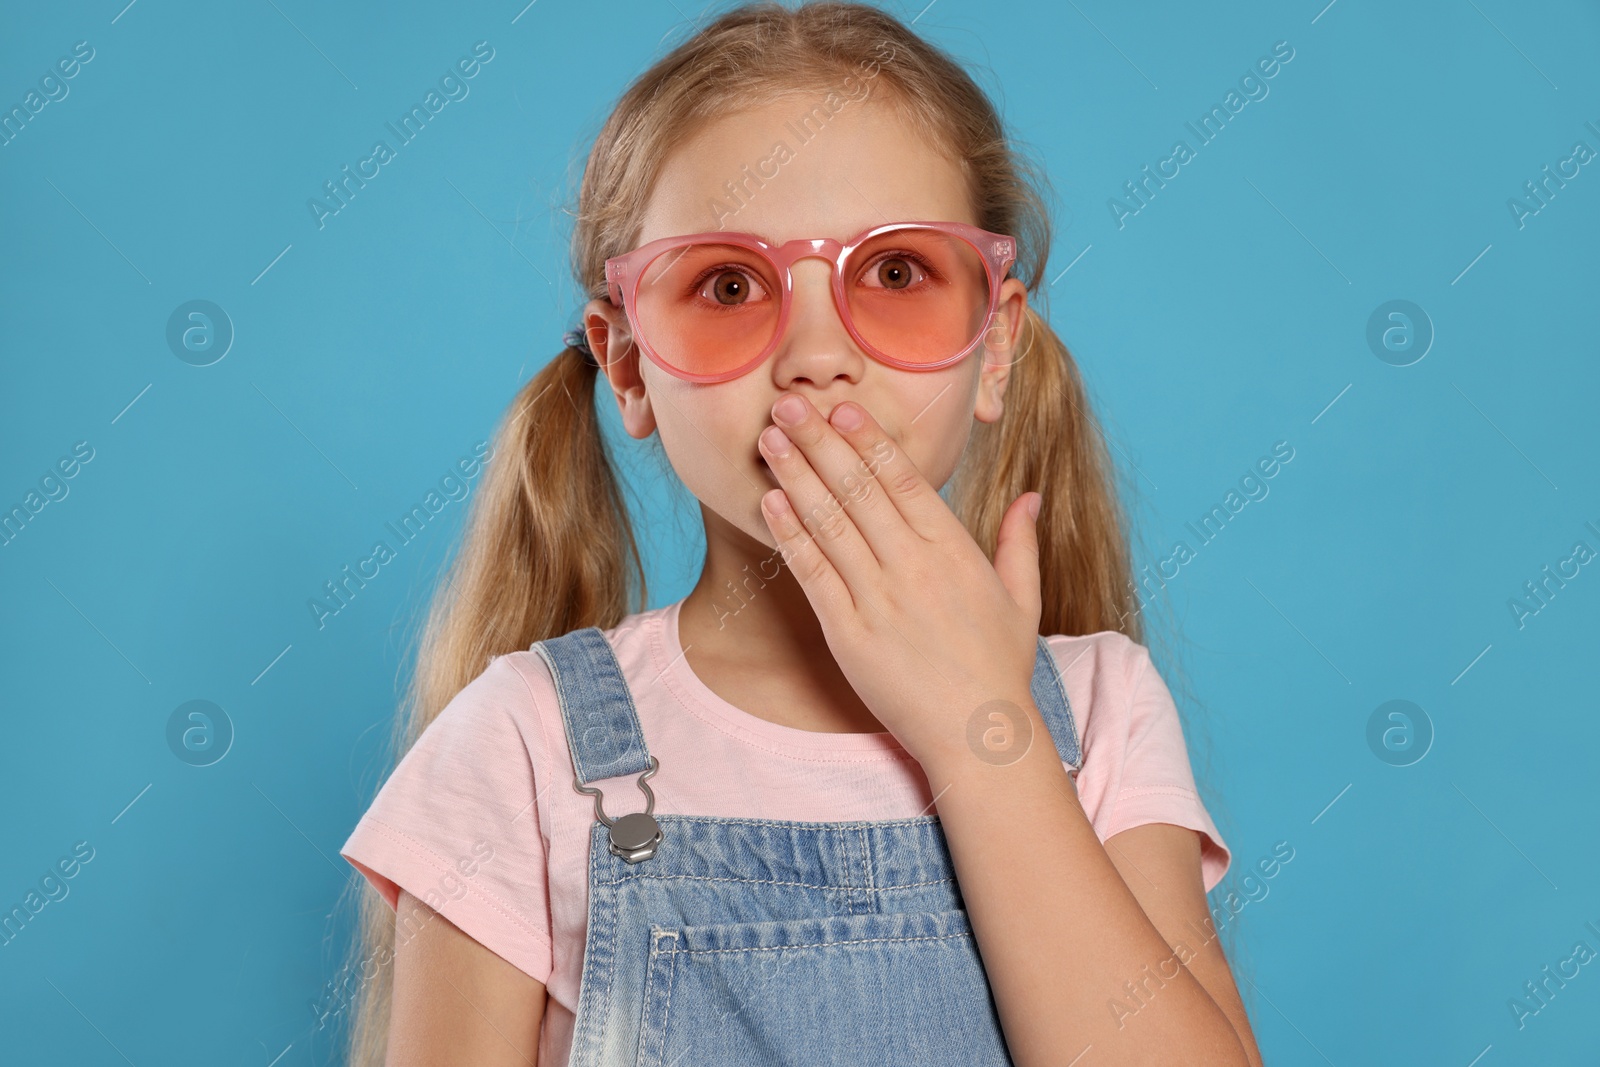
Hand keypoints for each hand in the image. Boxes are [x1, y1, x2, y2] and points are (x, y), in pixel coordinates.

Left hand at [756, 393, 1043, 769]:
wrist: (977, 734)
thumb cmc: (998, 667)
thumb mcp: (1022, 598)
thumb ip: (1021, 542)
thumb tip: (1031, 496)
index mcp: (954, 550)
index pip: (905, 480)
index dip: (869, 440)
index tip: (843, 407)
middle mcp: (914, 566)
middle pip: (859, 490)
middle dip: (820, 441)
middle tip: (788, 404)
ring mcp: (878, 599)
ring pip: (830, 523)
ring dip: (795, 476)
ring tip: (771, 439)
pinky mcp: (848, 634)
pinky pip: (813, 574)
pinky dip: (790, 535)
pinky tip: (770, 502)